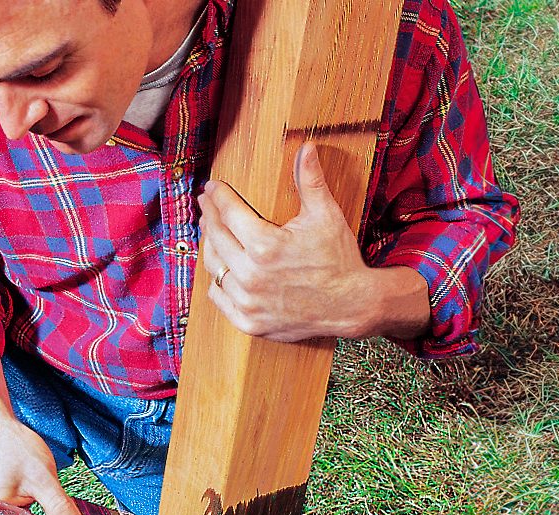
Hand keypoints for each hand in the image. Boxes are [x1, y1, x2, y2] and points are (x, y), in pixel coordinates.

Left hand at [198, 143, 419, 341]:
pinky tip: (219, 267)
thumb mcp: (326, 216)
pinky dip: (217, 281)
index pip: (229, 212)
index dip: (218, 196)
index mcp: (265, 246)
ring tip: (211, 231)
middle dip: (209, 216)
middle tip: (206, 204)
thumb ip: (310, 181)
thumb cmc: (339, 259)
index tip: (212, 187)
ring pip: (214, 268)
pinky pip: (219, 297)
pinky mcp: (248, 322)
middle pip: (216, 237)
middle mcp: (250, 276)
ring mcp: (247, 302)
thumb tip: (306, 148)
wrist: (351, 306)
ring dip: (210, 246)